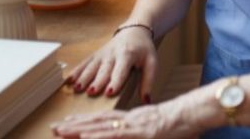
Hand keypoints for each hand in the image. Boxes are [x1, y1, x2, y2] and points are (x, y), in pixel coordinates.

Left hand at [50, 102, 197, 138]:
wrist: (196, 113)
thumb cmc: (182, 123)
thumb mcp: (160, 130)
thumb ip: (144, 132)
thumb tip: (137, 133)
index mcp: (135, 119)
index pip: (105, 120)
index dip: (85, 121)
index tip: (68, 123)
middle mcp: (131, 119)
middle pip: (98, 122)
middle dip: (74, 125)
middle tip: (54, 128)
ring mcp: (135, 125)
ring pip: (101, 127)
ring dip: (79, 129)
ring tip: (61, 131)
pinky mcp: (141, 132)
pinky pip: (116, 135)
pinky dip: (99, 136)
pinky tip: (85, 137)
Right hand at [66, 27, 156, 98]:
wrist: (134, 30)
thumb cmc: (144, 49)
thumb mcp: (152, 62)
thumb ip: (148, 81)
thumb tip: (147, 100)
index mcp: (128, 55)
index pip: (121, 70)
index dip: (115, 80)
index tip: (109, 91)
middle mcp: (113, 54)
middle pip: (104, 69)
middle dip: (97, 81)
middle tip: (90, 92)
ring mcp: (102, 54)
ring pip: (92, 66)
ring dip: (83, 77)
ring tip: (76, 88)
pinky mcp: (96, 54)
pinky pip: (85, 62)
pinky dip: (76, 71)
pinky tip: (69, 80)